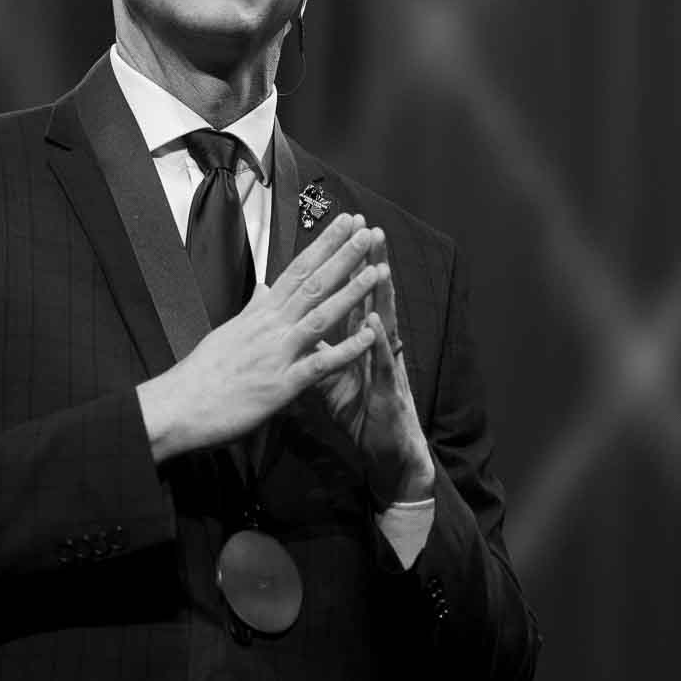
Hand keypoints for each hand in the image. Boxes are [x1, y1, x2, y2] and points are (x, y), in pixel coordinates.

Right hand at [139, 213, 383, 461]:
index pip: (297, 270)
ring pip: (319, 316)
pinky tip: (368, 336)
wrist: (179, 405)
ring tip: (377, 270)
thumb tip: (263, 288)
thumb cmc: (202, 373)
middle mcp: (270, 326)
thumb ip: (252, 309)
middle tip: (367, 230)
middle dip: (342, 256)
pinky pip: (319, 364)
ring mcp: (277, 353)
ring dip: (350, 293)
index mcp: (260, 313)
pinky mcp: (281, 385)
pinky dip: (346, 350)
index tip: (344, 223)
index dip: (323, 245)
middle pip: (312, 284)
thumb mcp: (228, 331)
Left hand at [316, 227, 434, 504]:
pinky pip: (382, 363)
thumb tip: (292, 323)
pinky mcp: (387, 390)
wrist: (384, 451)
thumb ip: (315, 344)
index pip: (348, 294)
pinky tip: (375, 322)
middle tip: (366, 229)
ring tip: (378, 263)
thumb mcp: (329, 374)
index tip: (337, 232)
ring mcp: (384, 365)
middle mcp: (375, 345)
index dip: (342, 265)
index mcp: (357, 338)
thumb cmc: (360, 410)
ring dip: (380, 294)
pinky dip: (378, 342)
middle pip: (370, 298)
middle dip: (367, 264)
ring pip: (384, 323)